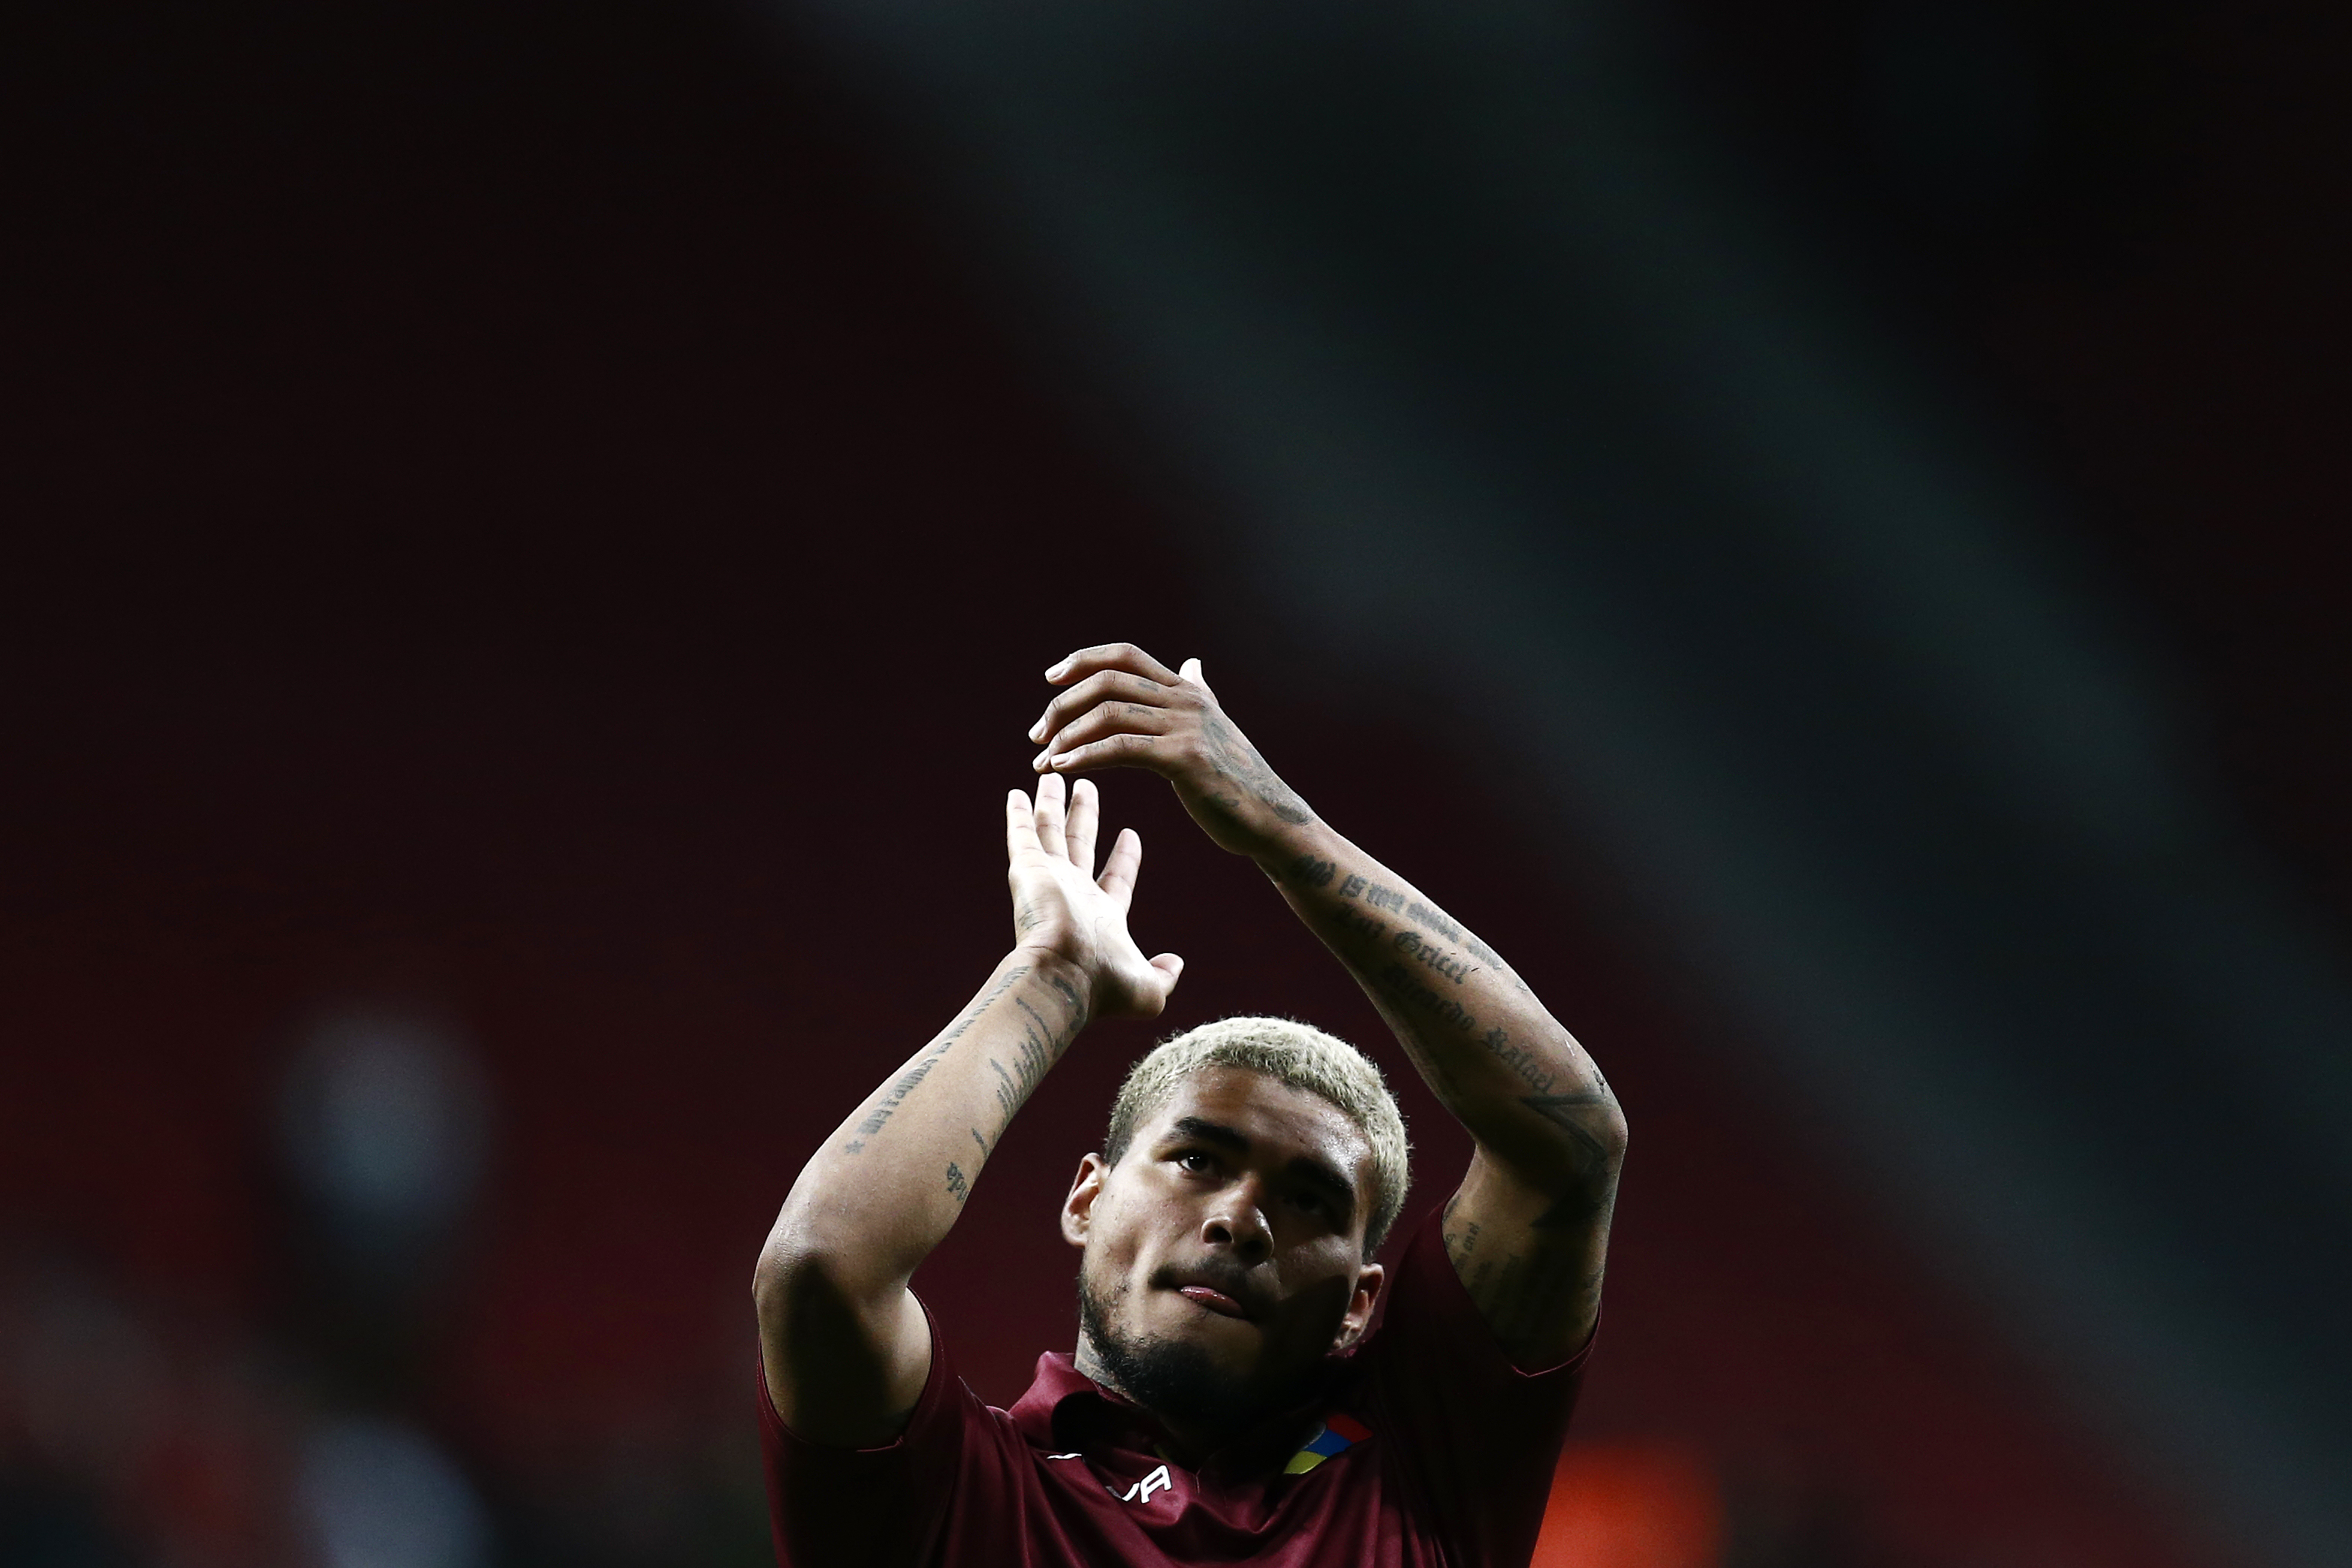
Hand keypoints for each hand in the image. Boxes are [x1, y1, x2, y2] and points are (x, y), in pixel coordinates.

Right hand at [1006, 773, 1183, 1018]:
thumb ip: (1164, 975)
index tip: (1131, 832)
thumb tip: (1175, 962)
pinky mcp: (1027, 869)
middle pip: (1080, 844)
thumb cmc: (1103, 986)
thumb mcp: (1147, 987)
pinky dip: (1019, 814)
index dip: (1125, 856)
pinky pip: (1022, 833)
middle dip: (1084, 815)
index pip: (1116, 878)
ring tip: (1053, 774)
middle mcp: (1074, 894)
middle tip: (1087, 785)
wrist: (1063, 978)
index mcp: (1103, 917)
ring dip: (1052, 803)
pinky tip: (1017, 794)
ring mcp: (1049, 880)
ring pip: (1050, 830)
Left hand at [1027, 643, 1312, 857]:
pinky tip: (1064, 768)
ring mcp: (1187, 727)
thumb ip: (1198, 693)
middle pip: (1108, 681)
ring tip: (1043, 760)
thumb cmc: (1239, 781)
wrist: (1272, 819)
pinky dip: (1085, 757)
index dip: (1083, 660)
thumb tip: (1192, 663)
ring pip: (1110, 713)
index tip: (1051, 678)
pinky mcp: (1185, 758)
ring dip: (1067, 735)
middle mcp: (1186, 700)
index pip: (1125, 656)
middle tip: (1036, 735)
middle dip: (1063, 704)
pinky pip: (1121, 749)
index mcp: (1188, 691)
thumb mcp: (1216, 726)